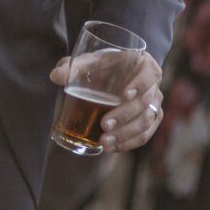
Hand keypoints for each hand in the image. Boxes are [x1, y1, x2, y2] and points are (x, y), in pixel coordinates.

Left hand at [48, 48, 163, 152]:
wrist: (112, 75)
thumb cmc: (102, 66)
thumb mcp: (88, 62)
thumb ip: (73, 67)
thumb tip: (56, 76)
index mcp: (144, 65)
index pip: (150, 75)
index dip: (140, 85)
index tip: (124, 95)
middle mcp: (154, 86)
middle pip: (145, 104)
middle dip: (124, 116)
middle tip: (104, 125)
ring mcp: (153, 105)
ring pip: (145, 122)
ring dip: (126, 134)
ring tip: (104, 142)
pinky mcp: (149, 121)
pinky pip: (144, 135)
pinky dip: (129, 143)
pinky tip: (112, 148)